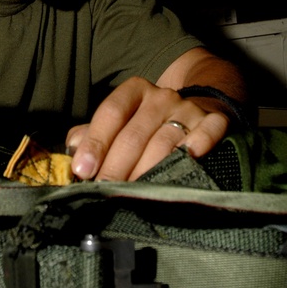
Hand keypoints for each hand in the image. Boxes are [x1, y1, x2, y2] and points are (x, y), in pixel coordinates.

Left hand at [66, 76, 229, 180]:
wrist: (198, 108)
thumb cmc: (147, 125)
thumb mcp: (119, 123)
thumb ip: (92, 136)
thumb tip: (72, 155)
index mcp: (135, 91)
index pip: (111, 113)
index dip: (95, 142)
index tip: (83, 170)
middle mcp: (161, 97)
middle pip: (134, 135)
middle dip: (116, 168)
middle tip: (104, 193)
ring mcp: (188, 109)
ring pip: (165, 143)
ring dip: (147, 172)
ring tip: (133, 195)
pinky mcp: (214, 122)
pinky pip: (208, 132)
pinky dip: (199, 145)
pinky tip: (190, 158)